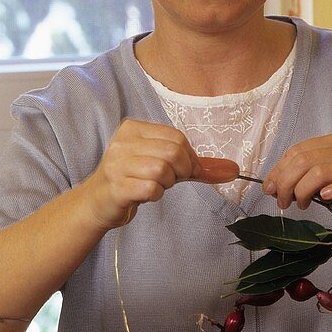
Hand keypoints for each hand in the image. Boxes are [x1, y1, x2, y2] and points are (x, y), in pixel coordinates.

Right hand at [83, 119, 238, 229]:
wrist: (97, 203)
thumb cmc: (133, 180)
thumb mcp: (163, 166)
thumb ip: (198, 166)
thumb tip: (234, 170)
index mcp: (133, 128)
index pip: (177, 137)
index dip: (189, 157)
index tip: (184, 171)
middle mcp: (123, 141)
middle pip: (173, 152)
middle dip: (181, 171)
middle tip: (171, 180)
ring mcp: (117, 163)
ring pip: (163, 169)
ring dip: (167, 183)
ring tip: (154, 185)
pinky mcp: (116, 186)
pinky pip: (151, 188)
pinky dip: (155, 194)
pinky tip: (145, 194)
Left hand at [262, 132, 331, 240]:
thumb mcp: (323, 182)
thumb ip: (302, 177)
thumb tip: (273, 185)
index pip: (297, 151)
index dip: (278, 170)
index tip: (269, 189)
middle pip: (303, 160)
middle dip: (285, 183)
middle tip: (282, 202)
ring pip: (317, 171)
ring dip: (301, 191)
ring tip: (300, 205)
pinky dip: (331, 191)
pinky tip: (324, 198)